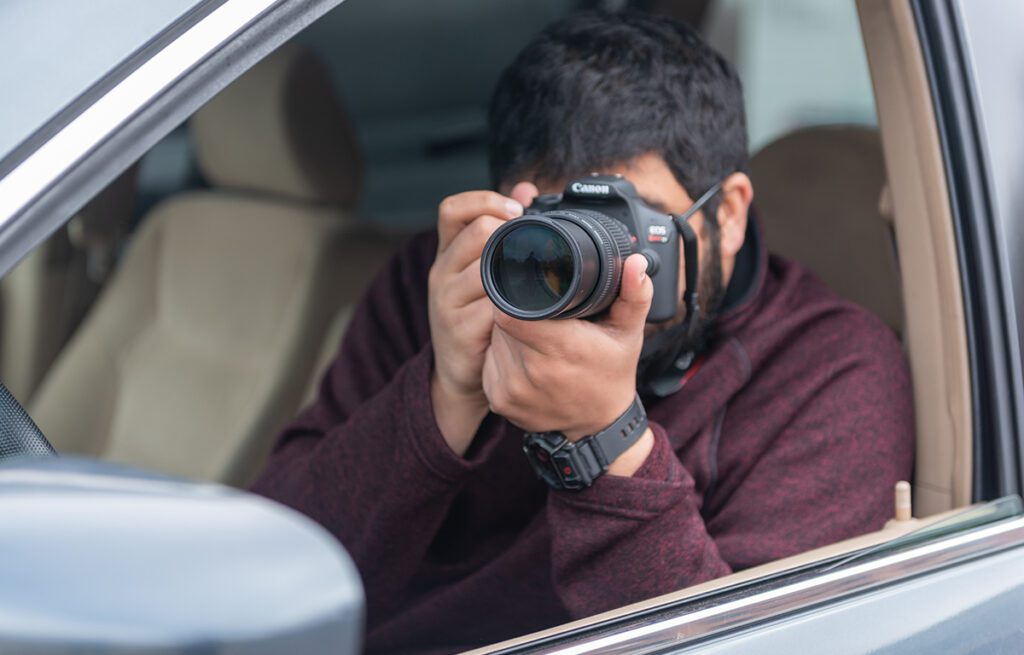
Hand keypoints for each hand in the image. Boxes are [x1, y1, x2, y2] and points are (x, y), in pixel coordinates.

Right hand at [429, 183, 538, 455]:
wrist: (463, 372)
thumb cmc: (479, 314)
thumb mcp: (484, 269)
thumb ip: (503, 227)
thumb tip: (526, 187)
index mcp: (448, 251)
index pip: (452, 209)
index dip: (484, 201)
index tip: (516, 210)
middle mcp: (442, 271)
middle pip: (476, 233)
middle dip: (509, 236)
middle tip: (533, 248)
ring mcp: (447, 301)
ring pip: (486, 269)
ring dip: (515, 272)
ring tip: (534, 280)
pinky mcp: (459, 330)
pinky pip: (492, 308)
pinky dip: (514, 307)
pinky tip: (528, 310)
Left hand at [482, 253, 655, 473]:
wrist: (597, 423)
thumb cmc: (611, 370)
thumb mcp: (629, 332)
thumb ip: (633, 294)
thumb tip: (635, 262)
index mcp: (561, 348)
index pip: (510, 311)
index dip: (514, 296)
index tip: (528, 291)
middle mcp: (532, 373)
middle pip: (501, 322)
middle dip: (515, 313)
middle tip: (538, 315)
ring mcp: (512, 391)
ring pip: (494, 341)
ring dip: (506, 334)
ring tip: (534, 337)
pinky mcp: (499, 402)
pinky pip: (489, 363)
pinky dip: (501, 356)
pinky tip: (524, 359)